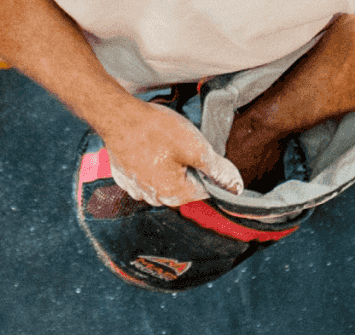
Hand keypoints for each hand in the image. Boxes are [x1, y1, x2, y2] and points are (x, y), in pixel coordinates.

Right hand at [90, 103, 244, 206]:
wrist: (118, 116)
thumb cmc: (155, 130)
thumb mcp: (196, 147)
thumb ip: (217, 170)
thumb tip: (236, 187)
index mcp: (174, 194)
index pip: (204, 189)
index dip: (207, 168)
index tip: (199, 149)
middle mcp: (154, 198)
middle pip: (184, 186)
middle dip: (187, 167)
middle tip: (182, 143)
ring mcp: (136, 188)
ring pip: (164, 180)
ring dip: (168, 165)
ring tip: (164, 142)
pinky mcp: (124, 176)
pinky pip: (145, 174)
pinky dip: (149, 163)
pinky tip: (148, 146)